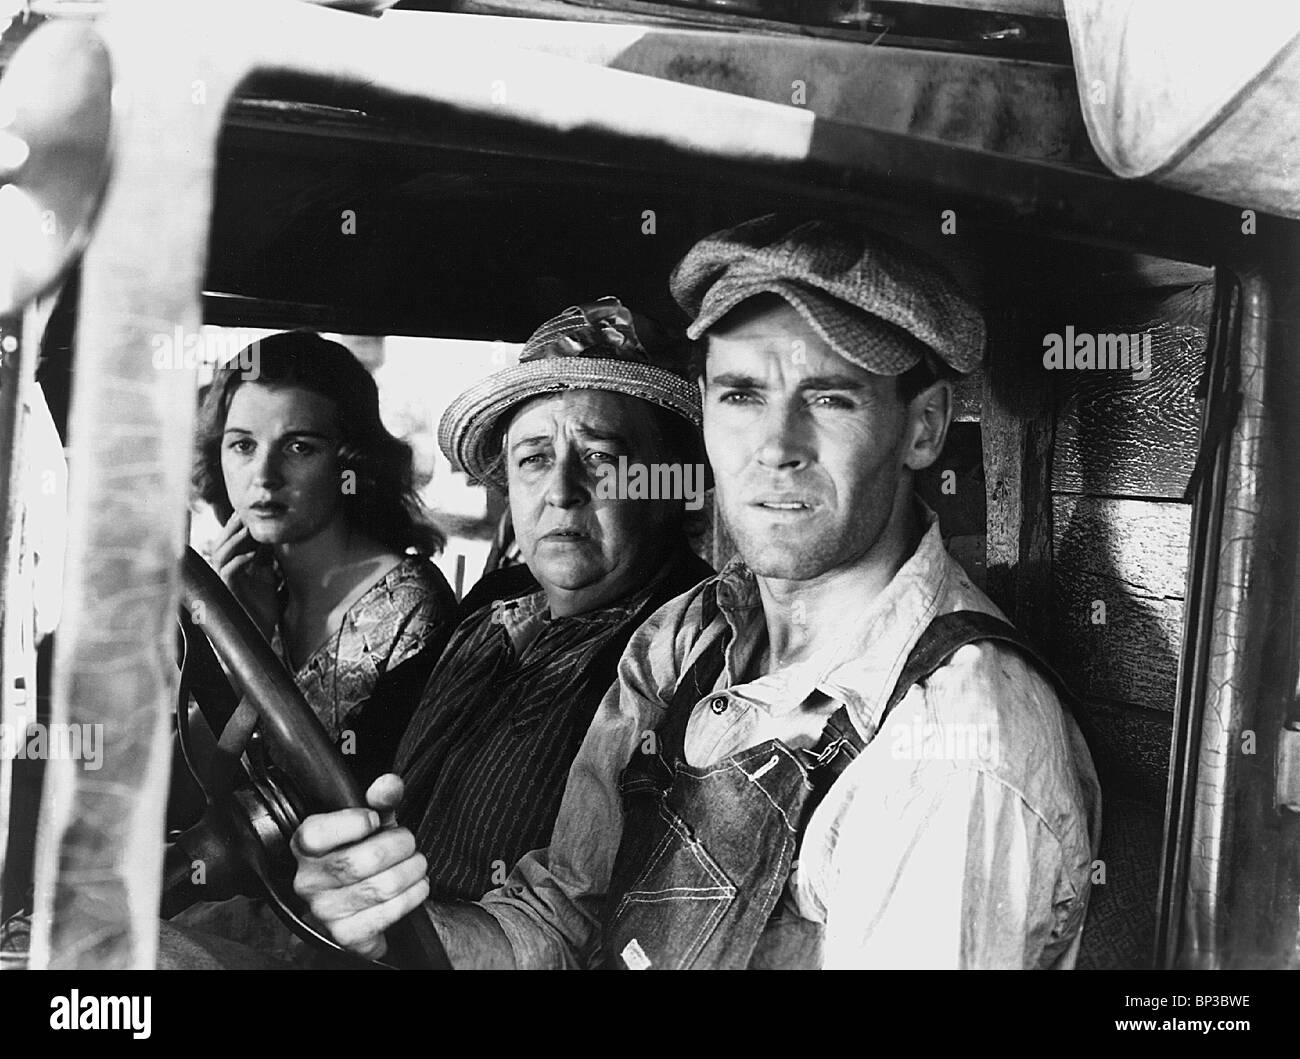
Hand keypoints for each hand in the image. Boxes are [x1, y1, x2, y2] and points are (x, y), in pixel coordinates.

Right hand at [210, 512, 278, 637]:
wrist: (261, 632)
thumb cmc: (263, 607)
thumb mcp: (267, 578)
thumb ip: (267, 559)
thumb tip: (272, 539)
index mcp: (232, 566)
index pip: (229, 540)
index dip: (237, 526)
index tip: (251, 513)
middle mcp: (224, 572)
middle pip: (221, 543)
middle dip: (232, 527)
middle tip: (246, 514)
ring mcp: (224, 582)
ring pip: (221, 554)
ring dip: (235, 541)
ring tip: (249, 530)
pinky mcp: (228, 592)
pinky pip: (228, 572)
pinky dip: (239, 561)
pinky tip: (251, 555)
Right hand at [290, 774, 429, 959]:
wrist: (359, 901)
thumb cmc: (362, 852)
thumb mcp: (371, 822)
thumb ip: (380, 800)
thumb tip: (388, 784)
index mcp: (305, 846)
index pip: (318, 834)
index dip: (355, 822)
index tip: (375, 819)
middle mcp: (308, 881)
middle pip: (363, 860)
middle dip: (400, 846)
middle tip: (408, 842)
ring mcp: (325, 911)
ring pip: (383, 887)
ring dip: (413, 871)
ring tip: (416, 863)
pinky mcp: (346, 935)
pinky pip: (389, 913)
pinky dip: (413, 896)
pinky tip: (415, 886)